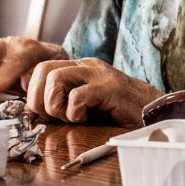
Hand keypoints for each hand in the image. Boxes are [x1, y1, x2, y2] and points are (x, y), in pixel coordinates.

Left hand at [25, 57, 158, 125]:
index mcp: (79, 68)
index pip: (41, 69)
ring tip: (70, 117)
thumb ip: (62, 102)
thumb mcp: (85, 104)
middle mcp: (87, 66)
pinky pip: (77, 95)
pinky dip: (74, 112)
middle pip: (43, 69)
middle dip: (38, 98)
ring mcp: (98, 74)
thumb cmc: (118, 112)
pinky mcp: (108, 87)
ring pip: (56, 77)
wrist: (152, 111)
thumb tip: (33, 113)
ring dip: (55, 104)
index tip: (39, 113)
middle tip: (52, 116)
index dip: (32, 92)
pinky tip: (86, 119)